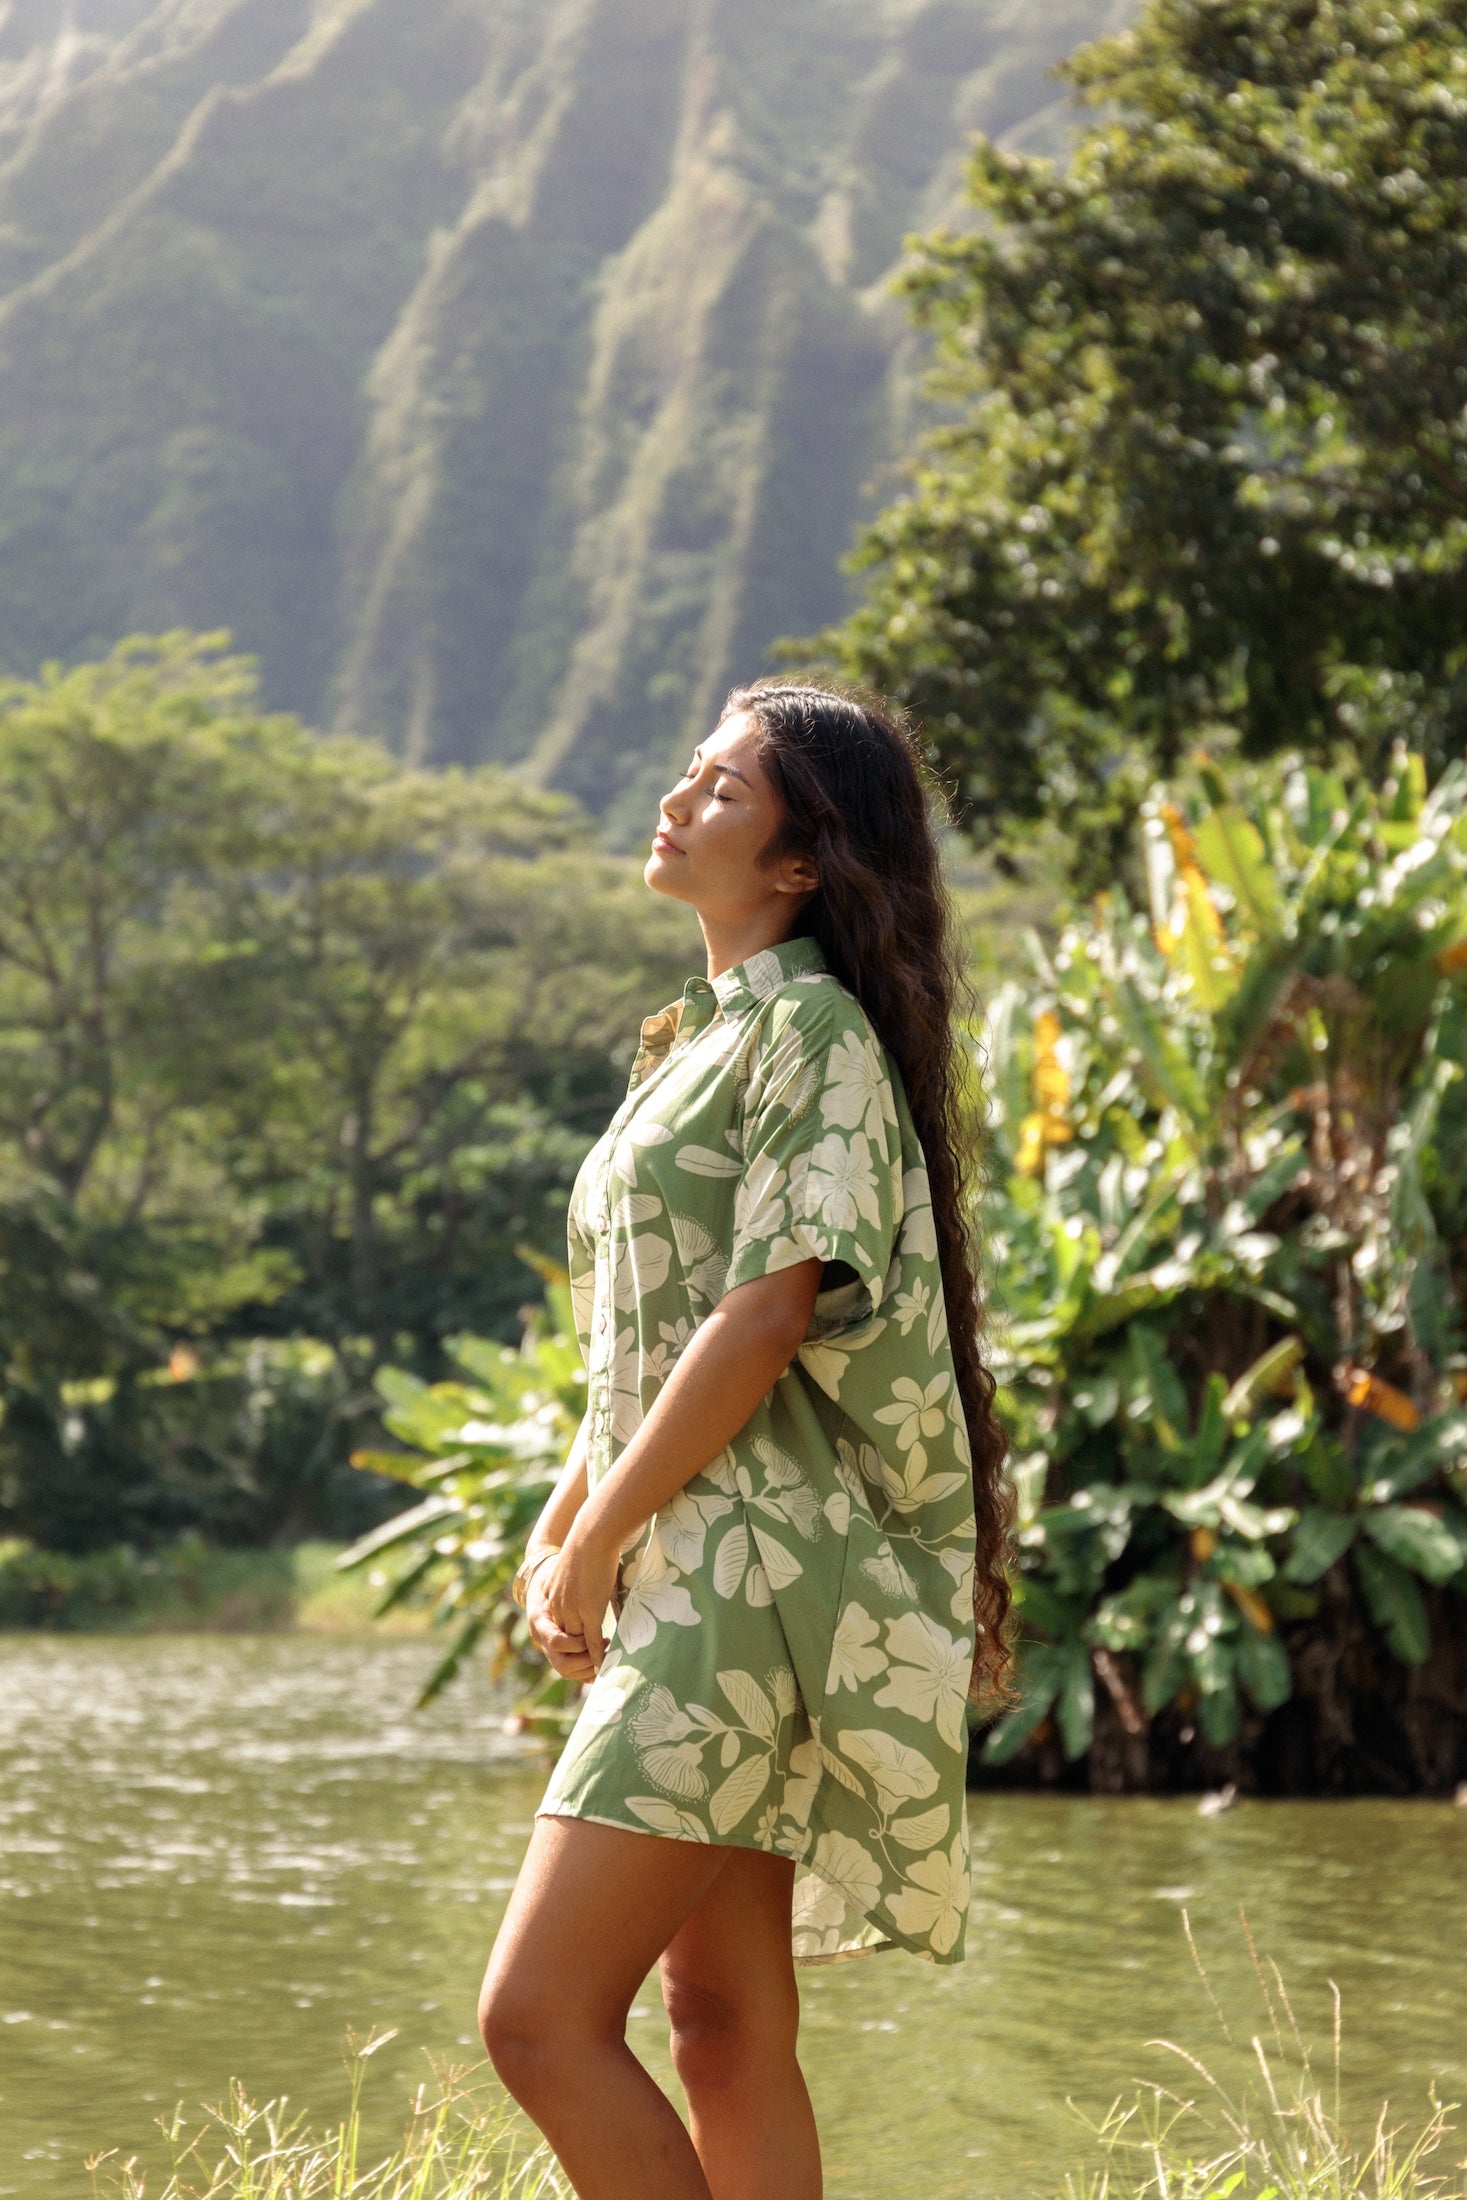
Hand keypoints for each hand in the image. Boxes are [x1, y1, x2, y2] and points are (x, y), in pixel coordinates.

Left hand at [535, 1523, 619, 1676]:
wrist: (590, 1536)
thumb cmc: (587, 1547)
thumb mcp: (572, 1572)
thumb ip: (575, 1587)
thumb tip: (585, 1590)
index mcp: (551, 1599)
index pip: (557, 1631)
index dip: (569, 1645)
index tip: (581, 1655)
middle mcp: (558, 1609)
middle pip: (564, 1643)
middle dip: (576, 1658)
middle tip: (590, 1669)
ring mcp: (572, 1612)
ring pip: (578, 1645)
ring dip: (589, 1658)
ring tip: (600, 1666)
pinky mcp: (588, 1612)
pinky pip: (592, 1641)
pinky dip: (598, 1656)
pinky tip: (604, 1665)